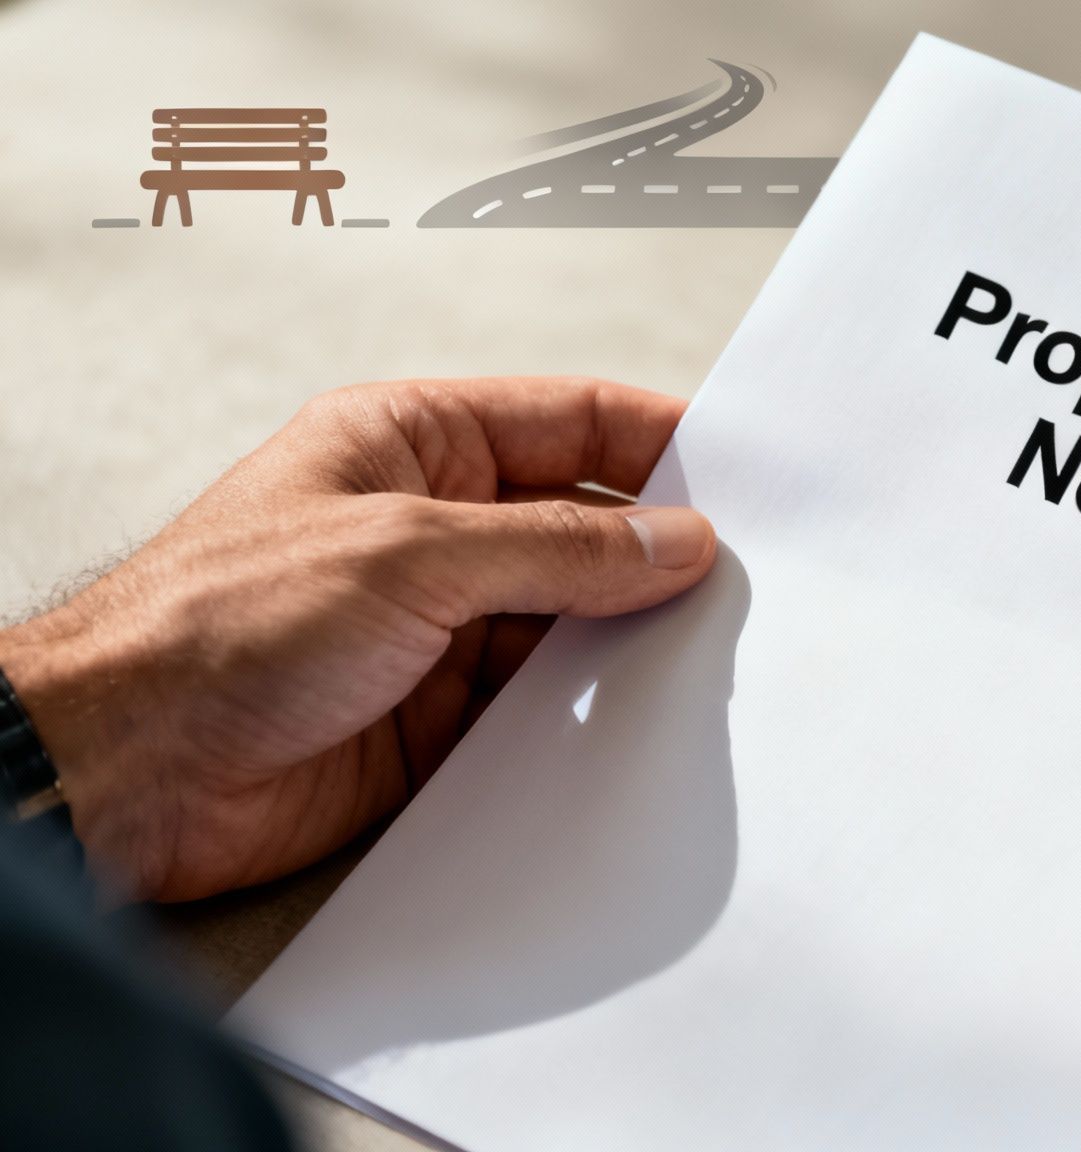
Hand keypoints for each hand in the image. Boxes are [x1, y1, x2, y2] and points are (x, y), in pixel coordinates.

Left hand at [0, 378, 715, 901]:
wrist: (130, 771)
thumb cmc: (219, 624)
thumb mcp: (410, 554)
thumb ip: (556, 549)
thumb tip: (674, 542)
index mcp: (414, 444)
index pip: (570, 422)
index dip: (661, 442)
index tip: (747, 474)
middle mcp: (435, 528)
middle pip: (584, 525)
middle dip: (660, 553)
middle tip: (750, 580)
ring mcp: (441, 625)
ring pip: (574, 621)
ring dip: (633, 640)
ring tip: (712, 656)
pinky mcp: (442, 718)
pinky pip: (546, 707)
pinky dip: (595, 716)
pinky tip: (644, 723)